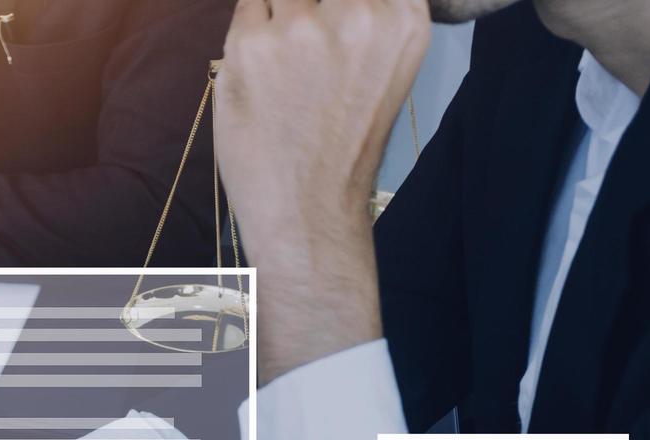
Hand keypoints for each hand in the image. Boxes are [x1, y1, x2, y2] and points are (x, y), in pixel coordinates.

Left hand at [215, 0, 429, 380]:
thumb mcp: (386, 67)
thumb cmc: (346, 144)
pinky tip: (263, 74)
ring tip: (285, 64)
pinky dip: (250, 35)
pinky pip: (246, 9)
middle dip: (308, 7)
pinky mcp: (251, 45)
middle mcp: (358, 12)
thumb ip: (372, 16)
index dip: (338, 3)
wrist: (310, 209)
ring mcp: (301, 26)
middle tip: (304, 47)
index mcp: (403, 18)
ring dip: (278, 16)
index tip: (330, 19)